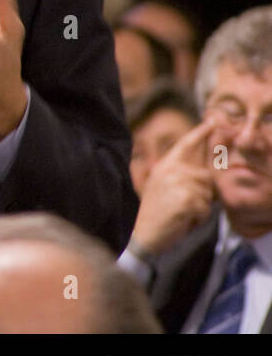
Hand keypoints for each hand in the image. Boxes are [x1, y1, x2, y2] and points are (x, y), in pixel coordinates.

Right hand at [131, 115, 218, 256]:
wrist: (145, 234)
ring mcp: (178, 184)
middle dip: (201, 194)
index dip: (200, 132)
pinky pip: (206, 208)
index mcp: (164, 166)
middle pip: (205, 175)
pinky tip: (183, 220)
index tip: (211, 121)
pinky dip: (198, 218)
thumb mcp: (163, 187)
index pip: (185, 145)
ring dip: (200, 207)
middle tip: (183, 205)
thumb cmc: (156, 213)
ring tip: (182, 213)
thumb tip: (202, 172)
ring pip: (207, 193)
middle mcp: (170, 171)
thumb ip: (180, 175)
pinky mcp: (186, 200)